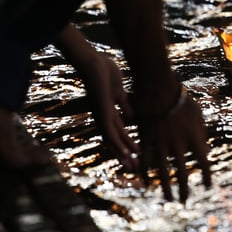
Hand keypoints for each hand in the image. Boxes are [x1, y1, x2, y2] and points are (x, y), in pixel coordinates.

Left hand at [80, 54, 141, 171]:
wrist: (92, 62)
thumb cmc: (104, 72)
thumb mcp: (119, 91)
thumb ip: (125, 104)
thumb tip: (133, 116)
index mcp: (108, 112)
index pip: (119, 133)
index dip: (128, 145)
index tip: (139, 155)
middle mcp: (104, 117)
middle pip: (115, 141)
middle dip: (126, 155)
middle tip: (135, 168)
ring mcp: (102, 116)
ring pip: (112, 141)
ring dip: (123, 155)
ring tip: (132, 167)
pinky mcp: (102, 112)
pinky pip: (110, 132)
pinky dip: (118, 144)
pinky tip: (126, 153)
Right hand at [135, 90, 211, 202]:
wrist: (158, 88)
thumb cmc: (181, 98)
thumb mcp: (198, 115)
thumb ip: (201, 135)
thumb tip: (205, 152)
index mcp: (194, 137)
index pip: (204, 163)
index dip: (206, 177)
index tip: (207, 186)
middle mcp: (179, 145)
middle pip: (183, 174)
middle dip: (184, 189)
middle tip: (184, 201)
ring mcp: (161, 144)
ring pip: (164, 173)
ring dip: (166, 188)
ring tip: (169, 199)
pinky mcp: (147, 141)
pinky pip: (146, 162)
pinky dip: (147, 175)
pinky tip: (148, 184)